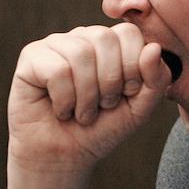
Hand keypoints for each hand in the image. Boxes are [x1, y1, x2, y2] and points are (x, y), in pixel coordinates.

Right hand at [2, 23, 169, 188]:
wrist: (66, 156)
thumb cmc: (103, 128)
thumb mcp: (140, 108)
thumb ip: (156, 79)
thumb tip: (154, 48)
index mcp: (112, 43)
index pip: (129, 33)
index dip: (133, 66)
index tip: (127, 93)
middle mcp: (83, 37)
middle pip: (105, 38)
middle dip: (110, 81)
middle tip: (104, 105)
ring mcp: (55, 44)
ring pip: (80, 54)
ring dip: (87, 95)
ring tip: (83, 112)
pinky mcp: (31, 57)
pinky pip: (56, 70)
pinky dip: (64, 99)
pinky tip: (61, 110)